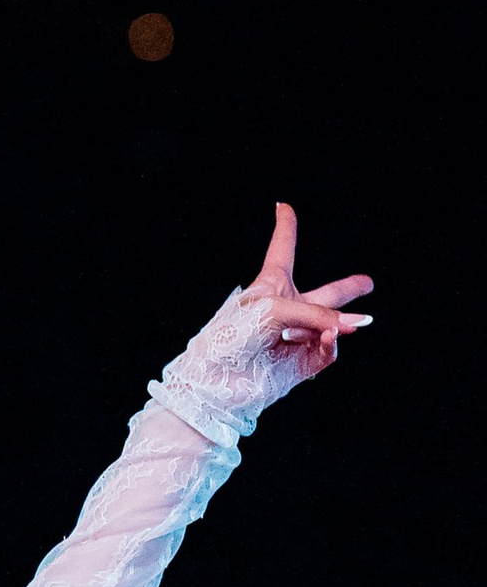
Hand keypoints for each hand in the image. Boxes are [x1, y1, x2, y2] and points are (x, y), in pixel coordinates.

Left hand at [237, 201, 372, 384]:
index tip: (283, 207)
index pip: (282, 251)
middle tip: (367, 282)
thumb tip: (351, 327)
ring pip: (331, 326)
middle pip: (323, 296)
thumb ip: (317, 315)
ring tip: (357, 322)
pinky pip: (326, 350)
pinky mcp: (301, 363)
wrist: (218, 379)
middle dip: (347, 289)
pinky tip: (331, 338)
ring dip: (343, 322)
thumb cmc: (235, 335)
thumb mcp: (275, 309)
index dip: (286, 228)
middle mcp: (285, 310)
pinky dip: (330, 344)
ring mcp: (295, 337)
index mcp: (270, 287)